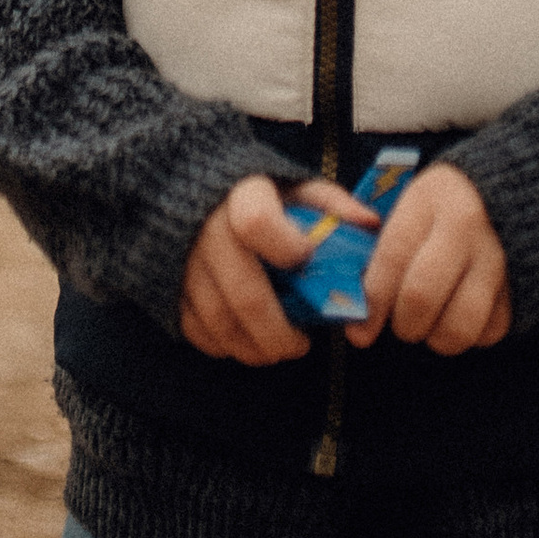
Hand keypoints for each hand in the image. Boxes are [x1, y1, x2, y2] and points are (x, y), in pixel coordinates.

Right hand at [179, 173, 374, 366]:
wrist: (184, 188)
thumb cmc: (254, 194)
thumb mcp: (292, 186)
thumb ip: (329, 204)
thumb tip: (371, 224)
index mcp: (242, 195)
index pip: (256, 223)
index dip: (285, 248)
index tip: (305, 259)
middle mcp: (206, 228)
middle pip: (245, 293)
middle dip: (279, 331)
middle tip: (301, 346)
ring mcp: (183, 259)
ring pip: (219, 320)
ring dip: (253, 348)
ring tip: (277, 351)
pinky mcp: (167, 284)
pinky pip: (193, 328)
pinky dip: (222, 345)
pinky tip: (244, 344)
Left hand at [357, 161, 511, 354]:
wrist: (505, 191)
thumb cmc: (437, 205)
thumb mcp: (402, 203)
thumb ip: (371, 240)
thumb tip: (350, 293)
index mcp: (427, 200)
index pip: (392, 257)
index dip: (371, 302)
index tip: (359, 331)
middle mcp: (465, 227)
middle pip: (422, 297)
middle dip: (404, 324)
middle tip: (403, 323)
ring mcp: (497, 257)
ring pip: (459, 326)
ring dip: (437, 337)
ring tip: (432, 322)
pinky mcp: (521, 284)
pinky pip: (491, 332)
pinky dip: (471, 335)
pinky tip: (460, 315)